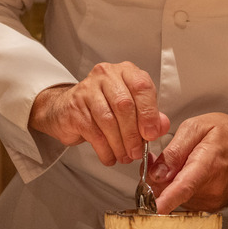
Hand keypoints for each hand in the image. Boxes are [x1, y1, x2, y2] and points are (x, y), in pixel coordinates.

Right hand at [27, 61, 169, 165]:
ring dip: (119, 144)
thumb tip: (162, 126)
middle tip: (136, 152)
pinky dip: (105, 149)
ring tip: (124, 156)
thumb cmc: (103, 106)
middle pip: (124, 105)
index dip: (149, 113)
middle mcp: (106, 76)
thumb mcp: (131, 107)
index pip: (142, 86)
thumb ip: (150, 115)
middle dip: (133, 134)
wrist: (66, 109)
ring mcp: (87, 90)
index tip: (151, 134)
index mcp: (125, 72)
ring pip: (108, 120)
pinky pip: (93, 132)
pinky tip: (109, 156)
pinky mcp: (74, 107)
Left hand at [145, 113, 227, 213]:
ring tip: (182, 164)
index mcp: (208, 163)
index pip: (185, 186)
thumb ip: (175, 150)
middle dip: (159, 180)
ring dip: (171, 185)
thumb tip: (157, 172)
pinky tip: (190, 174)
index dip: (168, 199)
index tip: (155, 208)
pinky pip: (188, 201)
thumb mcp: (197, 127)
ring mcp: (215, 200)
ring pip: (179, 198)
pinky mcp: (214, 206)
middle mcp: (213, 187)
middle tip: (159, 162)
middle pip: (174, 192)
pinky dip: (182, 190)